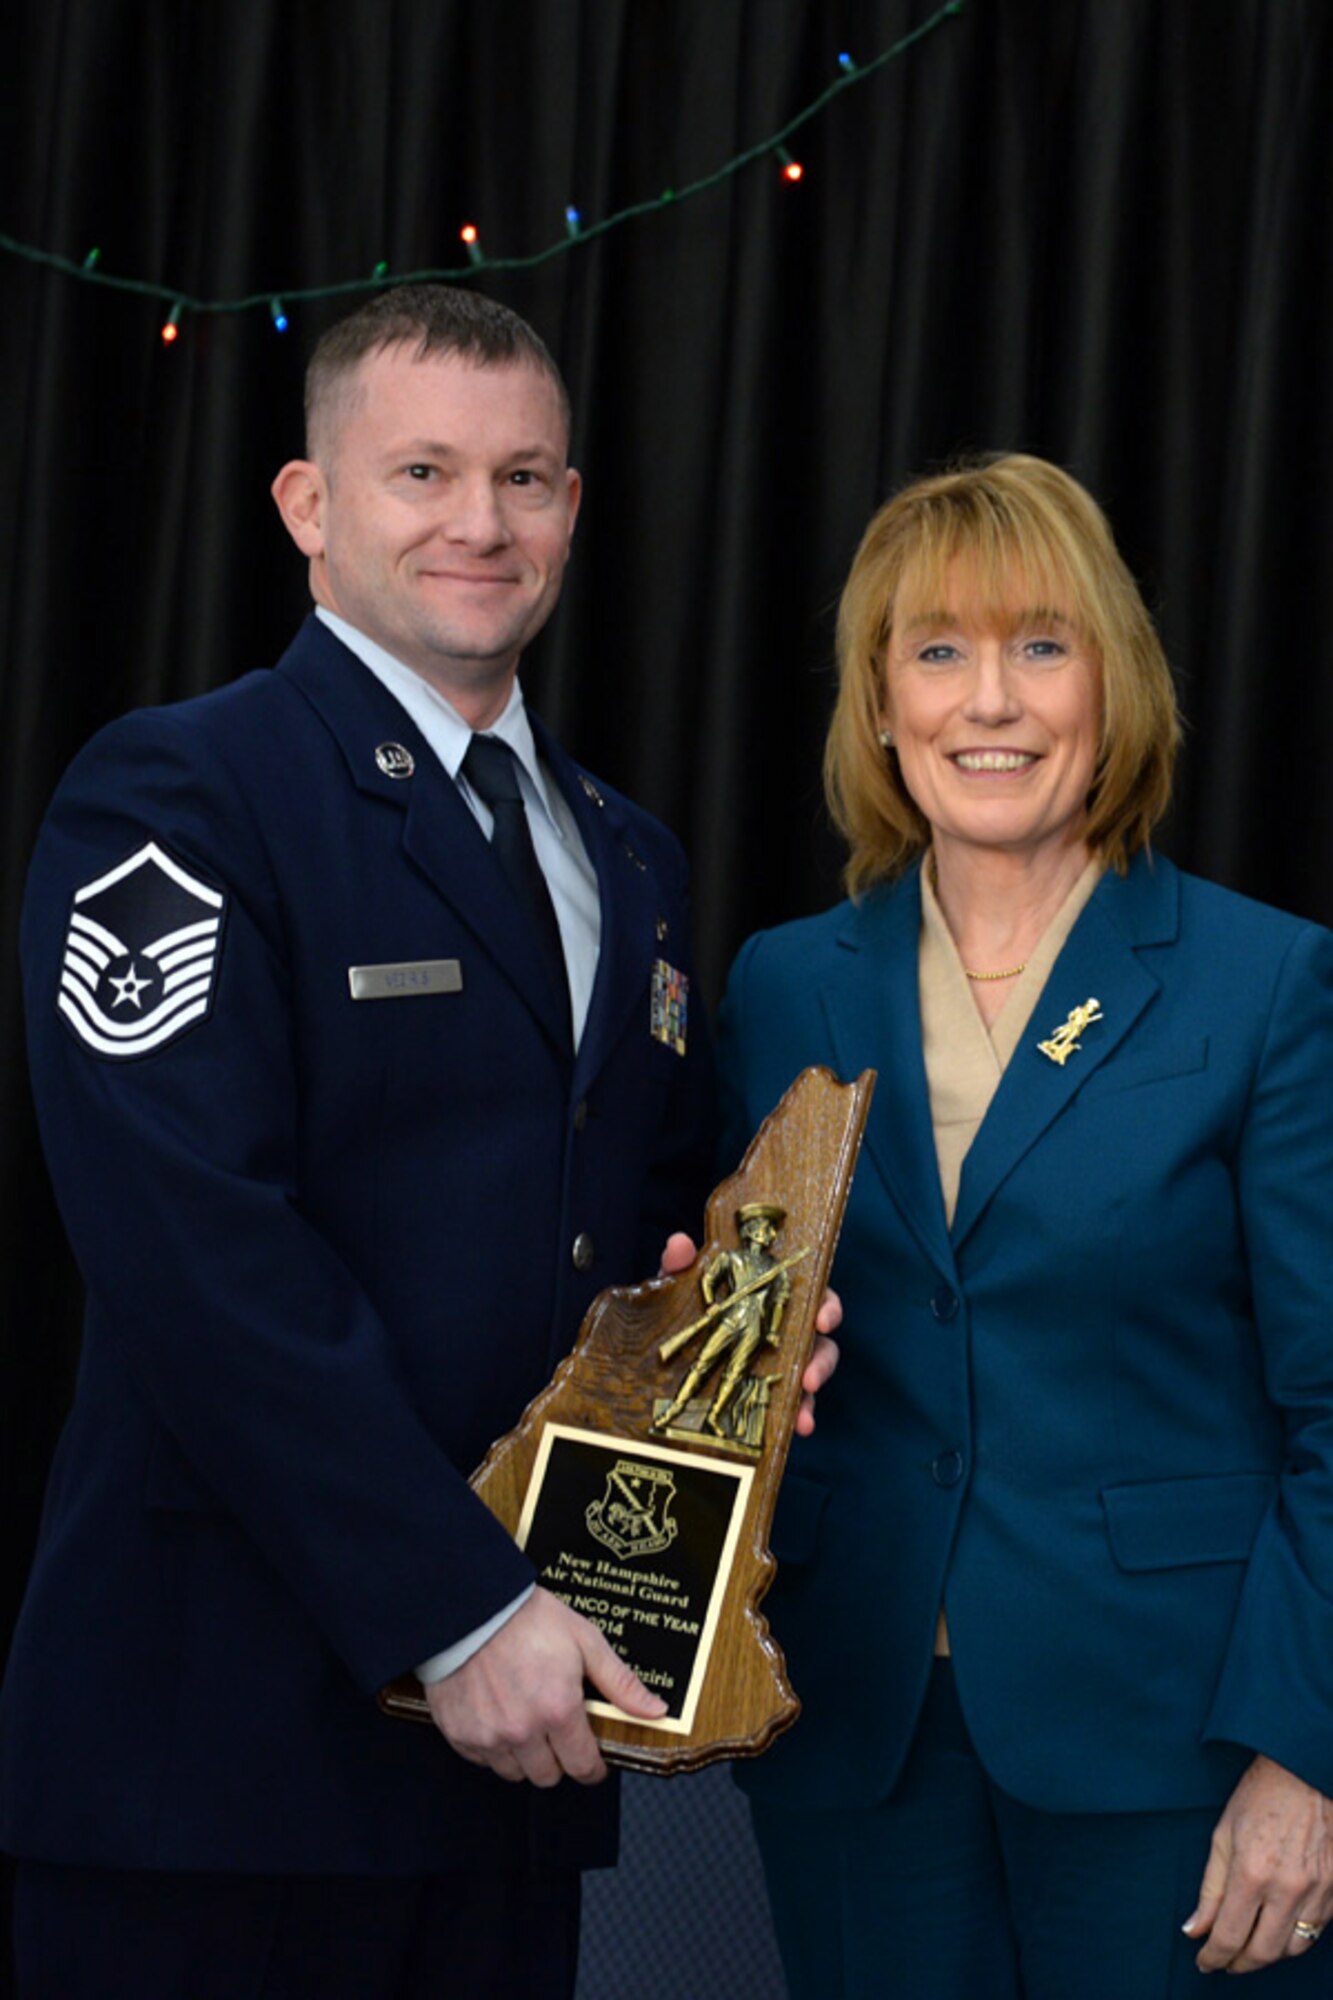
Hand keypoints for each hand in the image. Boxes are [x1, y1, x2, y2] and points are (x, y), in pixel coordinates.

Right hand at [424, 1586, 666, 1786]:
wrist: (472, 1605)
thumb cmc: (528, 1618)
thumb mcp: (585, 1641)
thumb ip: (620, 1683)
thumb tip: (655, 1711)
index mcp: (558, 1710)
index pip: (582, 1767)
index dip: (592, 1768)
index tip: (592, 1762)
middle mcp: (523, 1731)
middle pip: (547, 1776)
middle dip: (558, 1760)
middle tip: (556, 1732)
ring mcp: (488, 1735)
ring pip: (514, 1773)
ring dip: (524, 1756)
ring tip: (525, 1720)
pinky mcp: (459, 1733)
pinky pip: (482, 1760)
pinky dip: (492, 1746)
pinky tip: (497, 1716)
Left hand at [658, 1233, 841, 1435]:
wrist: (671, 1339)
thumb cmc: (691, 1301)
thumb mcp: (682, 1283)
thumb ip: (682, 1262)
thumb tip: (679, 1245)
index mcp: (775, 1296)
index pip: (814, 1295)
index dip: (826, 1307)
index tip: (822, 1321)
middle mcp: (786, 1328)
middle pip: (820, 1341)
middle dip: (821, 1360)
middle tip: (809, 1377)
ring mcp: (780, 1360)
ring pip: (810, 1375)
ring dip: (810, 1396)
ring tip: (803, 1415)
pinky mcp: (769, 1387)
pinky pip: (792, 1402)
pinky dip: (798, 1415)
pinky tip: (797, 1429)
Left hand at [1184, 1754, 1332, 1970]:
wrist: (1305, 1771)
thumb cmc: (1259, 1795)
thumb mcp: (1223, 1835)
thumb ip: (1209, 1888)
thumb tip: (1195, 1929)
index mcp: (1252, 1872)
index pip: (1230, 1936)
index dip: (1214, 1957)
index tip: (1205, 1962)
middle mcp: (1288, 1888)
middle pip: (1264, 1952)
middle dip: (1240, 1963)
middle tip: (1226, 1960)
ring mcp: (1319, 1890)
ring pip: (1295, 1947)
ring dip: (1270, 1952)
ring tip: (1252, 1943)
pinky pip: (1319, 1928)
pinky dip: (1297, 1933)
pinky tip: (1281, 1922)